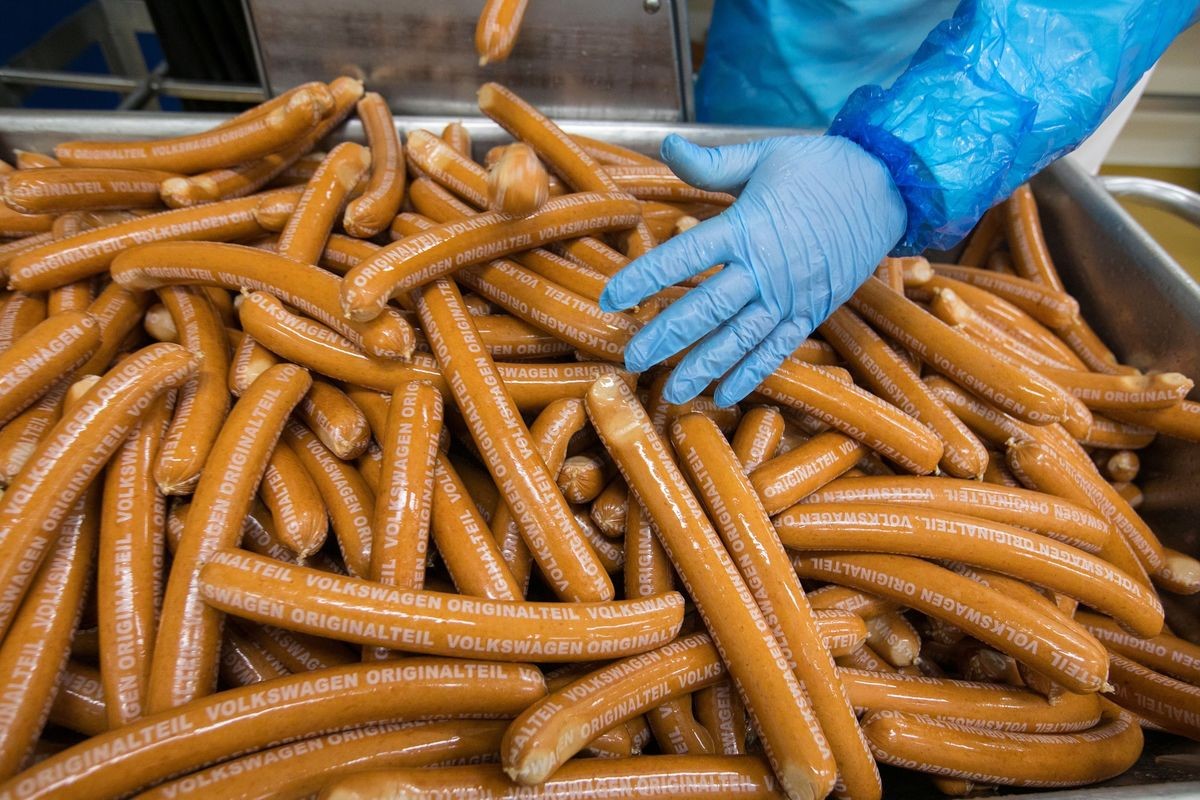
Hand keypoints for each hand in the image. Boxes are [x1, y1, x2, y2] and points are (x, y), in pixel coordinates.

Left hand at [599, 133, 904, 405]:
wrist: (890, 185)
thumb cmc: (821, 166)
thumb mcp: (764, 155)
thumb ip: (712, 163)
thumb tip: (667, 145)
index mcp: (745, 226)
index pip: (682, 257)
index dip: (643, 278)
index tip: (611, 298)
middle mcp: (765, 267)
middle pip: (706, 308)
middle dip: (665, 337)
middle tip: (632, 359)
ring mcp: (791, 294)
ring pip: (739, 338)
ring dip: (704, 366)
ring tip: (673, 390)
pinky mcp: (813, 310)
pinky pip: (778, 348)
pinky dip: (752, 372)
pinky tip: (726, 392)